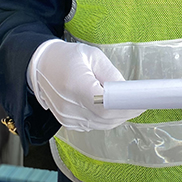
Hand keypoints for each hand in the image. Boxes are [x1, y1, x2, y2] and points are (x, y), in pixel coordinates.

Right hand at [27, 39, 142, 130]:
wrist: (41, 66)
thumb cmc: (67, 56)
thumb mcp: (92, 56)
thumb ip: (111, 74)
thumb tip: (127, 91)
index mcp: (75, 85)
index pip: (104, 105)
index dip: (125, 107)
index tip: (140, 102)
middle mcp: (69, 106)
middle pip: (105, 118)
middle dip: (126, 112)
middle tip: (140, 102)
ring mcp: (66, 117)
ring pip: (101, 125)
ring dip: (117, 117)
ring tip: (126, 103)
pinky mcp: (66, 122)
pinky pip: (92, 125)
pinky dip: (105, 119)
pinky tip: (109, 108)